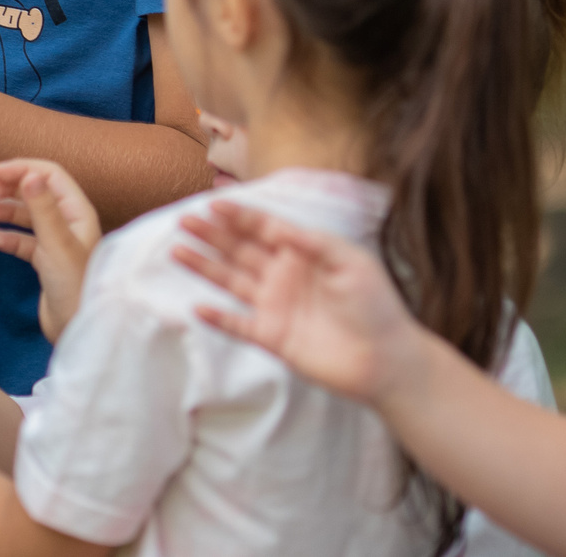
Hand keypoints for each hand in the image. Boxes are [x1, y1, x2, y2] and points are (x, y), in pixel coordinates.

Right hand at [0, 158, 101, 341]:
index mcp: (78, 213)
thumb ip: (43, 209)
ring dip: (6, 210)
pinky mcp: (47, 263)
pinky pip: (24, 242)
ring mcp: (57, 244)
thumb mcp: (57, 244)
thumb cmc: (74, 287)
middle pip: (37, 193)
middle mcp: (69, 225)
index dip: (22, 169)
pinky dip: (9, 237)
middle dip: (10, 187)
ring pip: (28, 216)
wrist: (78, 330)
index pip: (50, 176)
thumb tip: (29, 174)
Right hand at [171, 201, 423, 405]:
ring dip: (205, 266)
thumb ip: (313, 241)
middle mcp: (284, 276)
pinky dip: (218, 318)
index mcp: (304, 253)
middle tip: (184, 221)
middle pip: (240, 250)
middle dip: (212, 234)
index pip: (264, 229)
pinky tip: (199, 307)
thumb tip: (278, 226)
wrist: (388, 360)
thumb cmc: (377, 306)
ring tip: (177, 250)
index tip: (213, 205)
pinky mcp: (273, 338)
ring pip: (231, 281)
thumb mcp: (351, 262)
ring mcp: (276, 306)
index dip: (239, 216)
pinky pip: (238, 325)